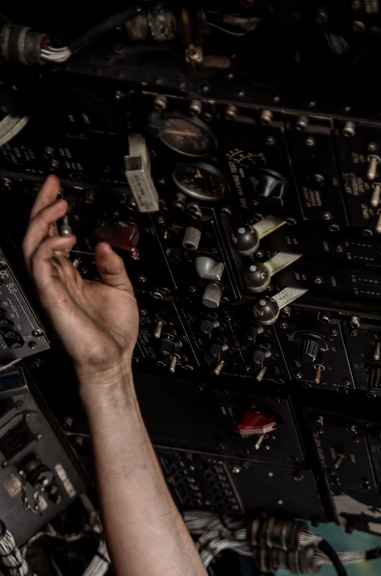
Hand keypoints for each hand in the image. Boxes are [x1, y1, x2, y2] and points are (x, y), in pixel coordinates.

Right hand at [22, 174, 138, 380]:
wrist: (111, 359)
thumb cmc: (113, 334)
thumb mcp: (121, 288)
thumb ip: (112, 264)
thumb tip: (104, 244)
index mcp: (69, 274)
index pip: (53, 234)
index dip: (53, 210)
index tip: (60, 189)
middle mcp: (56, 277)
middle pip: (37, 232)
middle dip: (42, 204)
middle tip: (52, 184)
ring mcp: (50, 284)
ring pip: (32, 242)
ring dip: (42, 218)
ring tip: (59, 202)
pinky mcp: (50, 294)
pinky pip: (40, 262)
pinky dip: (50, 244)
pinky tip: (67, 237)